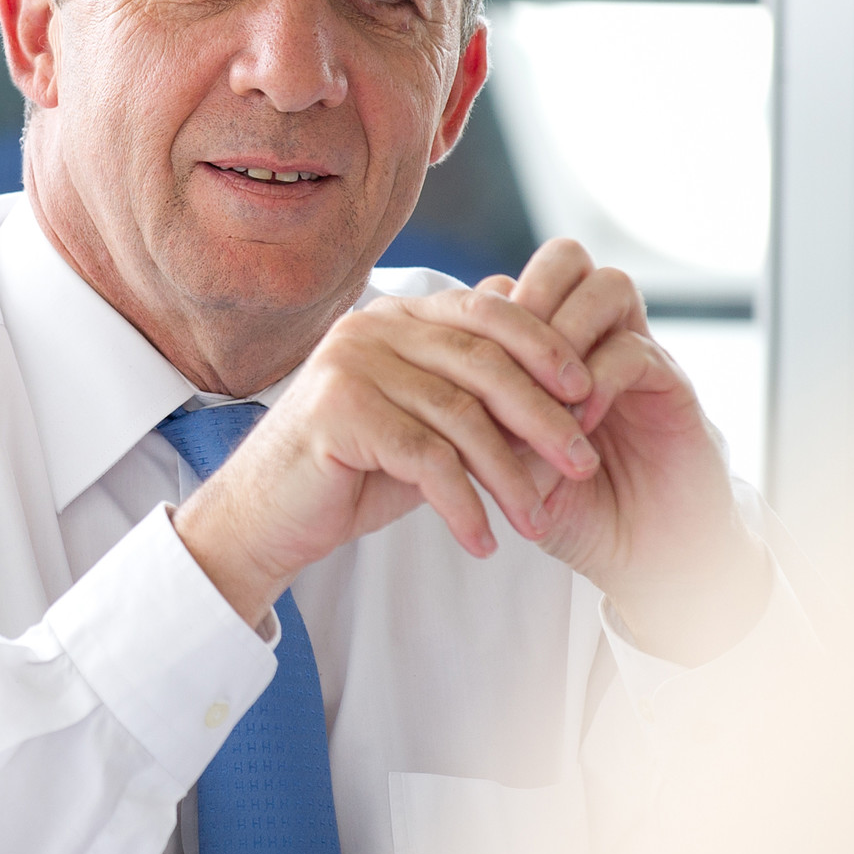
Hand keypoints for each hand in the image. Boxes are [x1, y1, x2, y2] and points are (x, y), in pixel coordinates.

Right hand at [171, 240, 767, 663]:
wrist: (264, 518)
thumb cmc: (350, 473)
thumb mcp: (425, 427)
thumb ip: (477, 398)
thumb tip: (569, 379)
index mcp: (396, 316)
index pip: (487, 313)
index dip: (545, 348)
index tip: (589, 394)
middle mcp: (371, 327)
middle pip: (483, 363)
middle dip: (542, 418)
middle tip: (582, 465)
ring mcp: (350, 363)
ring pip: (459, 416)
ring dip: (508, 476)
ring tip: (536, 523)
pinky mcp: (337, 411)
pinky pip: (424, 458)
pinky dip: (461, 504)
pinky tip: (481, 540)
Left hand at [476, 242, 768, 662]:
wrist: (644, 556)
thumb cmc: (570, 508)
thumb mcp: (507, 465)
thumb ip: (477, 424)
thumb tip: (429, 393)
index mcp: (549, 347)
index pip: (512, 285)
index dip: (481, 318)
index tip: (453, 369)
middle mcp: (597, 336)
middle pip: (566, 258)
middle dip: (529, 297)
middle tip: (501, 358)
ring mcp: (638, 353)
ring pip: (608, 286)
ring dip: (565, 334)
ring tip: (541, 393)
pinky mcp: (673, 386)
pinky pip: (635, 350)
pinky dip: (598, 381)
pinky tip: (574, 425)